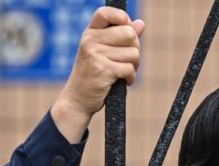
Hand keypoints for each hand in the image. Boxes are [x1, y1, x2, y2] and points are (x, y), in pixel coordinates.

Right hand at [51, 7, 144, 141]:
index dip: (121, 17)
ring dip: (134, 66)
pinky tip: (122, 82)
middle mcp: (90, 40)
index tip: (126, 29)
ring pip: (133, 53)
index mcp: (90, 33)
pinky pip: (130, 68)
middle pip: (129, 34)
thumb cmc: (93, 75)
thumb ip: (121, 38)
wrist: (77, 99)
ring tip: (122, 73)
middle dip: (135, 49)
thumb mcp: (103, 53)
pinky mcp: (103, 69)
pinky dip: (130, 78)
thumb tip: (140, 23)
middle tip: (127, 60)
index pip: (106, 13)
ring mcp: (95, 54)